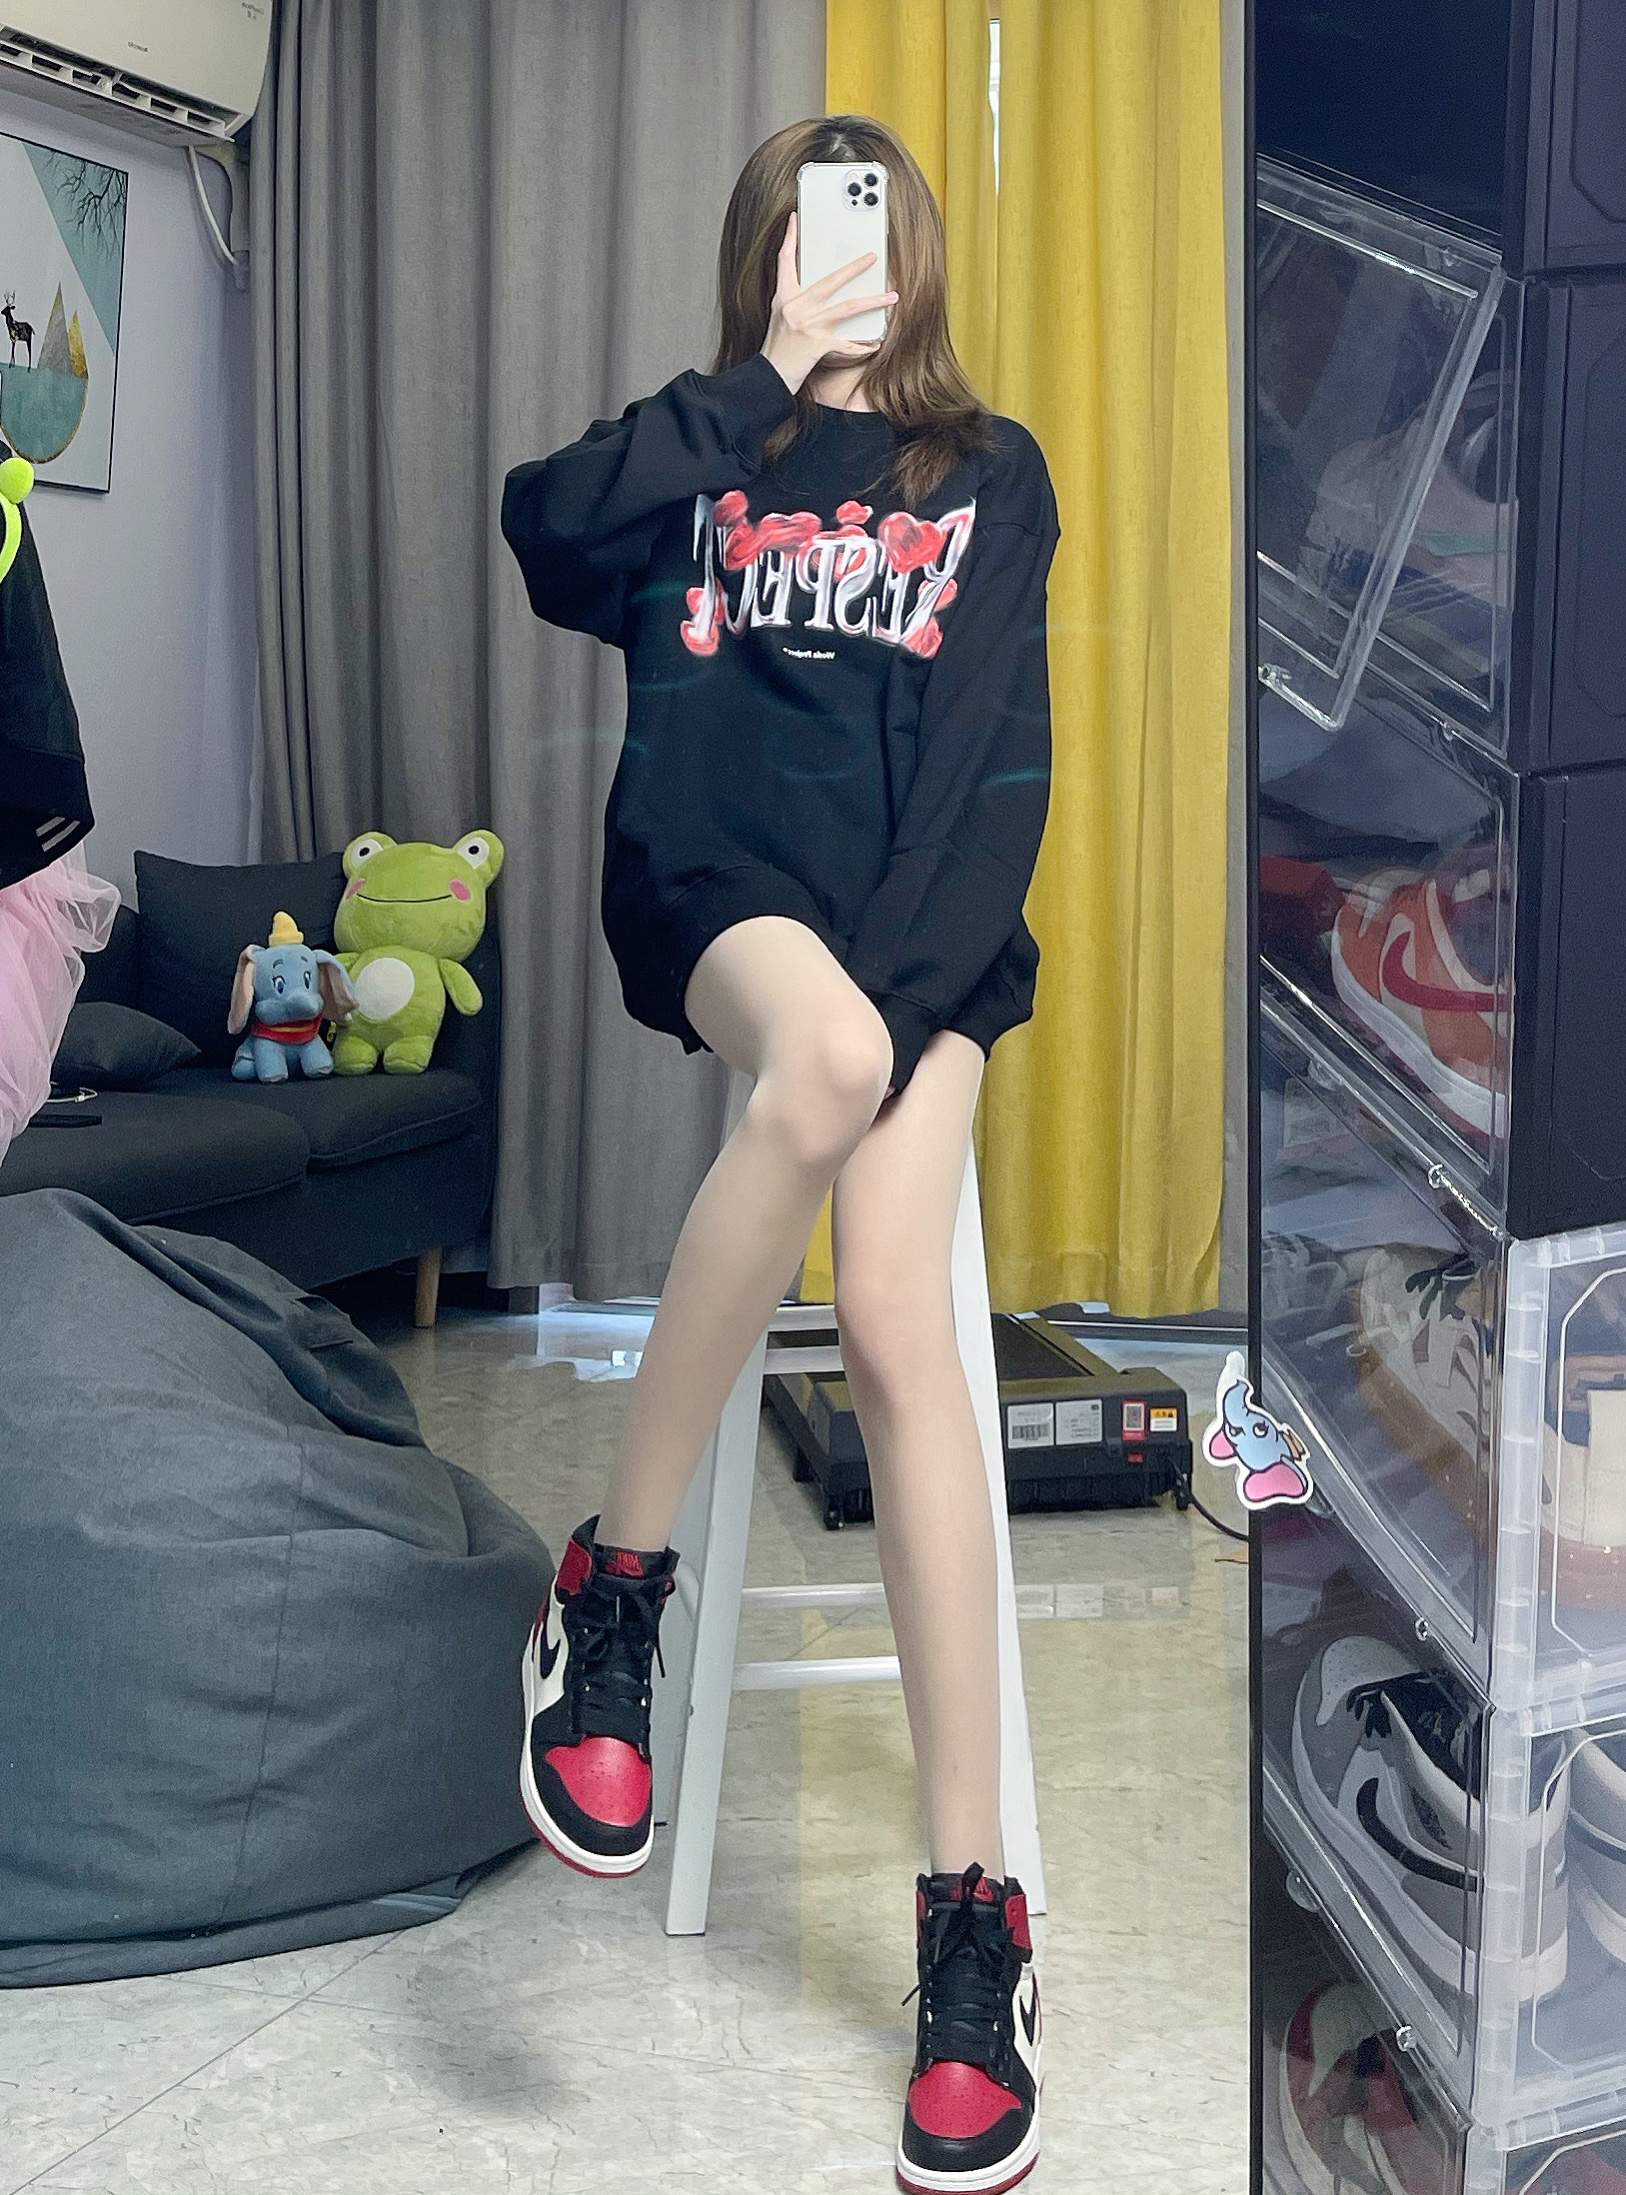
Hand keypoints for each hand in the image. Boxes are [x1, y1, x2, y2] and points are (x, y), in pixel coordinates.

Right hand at [761, 213, 896, 395]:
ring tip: (891, 297)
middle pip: (831, 279)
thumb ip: (797, 302)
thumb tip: (818, 293)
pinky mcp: (817, 345)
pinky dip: (861, 346)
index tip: (795, 219)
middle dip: (855, 267)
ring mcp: (808, 325)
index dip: (790, 238)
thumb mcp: (780, 318)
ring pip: (848, 307)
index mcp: (784, 297)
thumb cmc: (777, 350)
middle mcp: (797, 307)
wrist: (769, 376)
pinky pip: (847, 344)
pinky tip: (874, 344)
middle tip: (872, 257)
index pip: (785, 260)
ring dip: (873, 302)